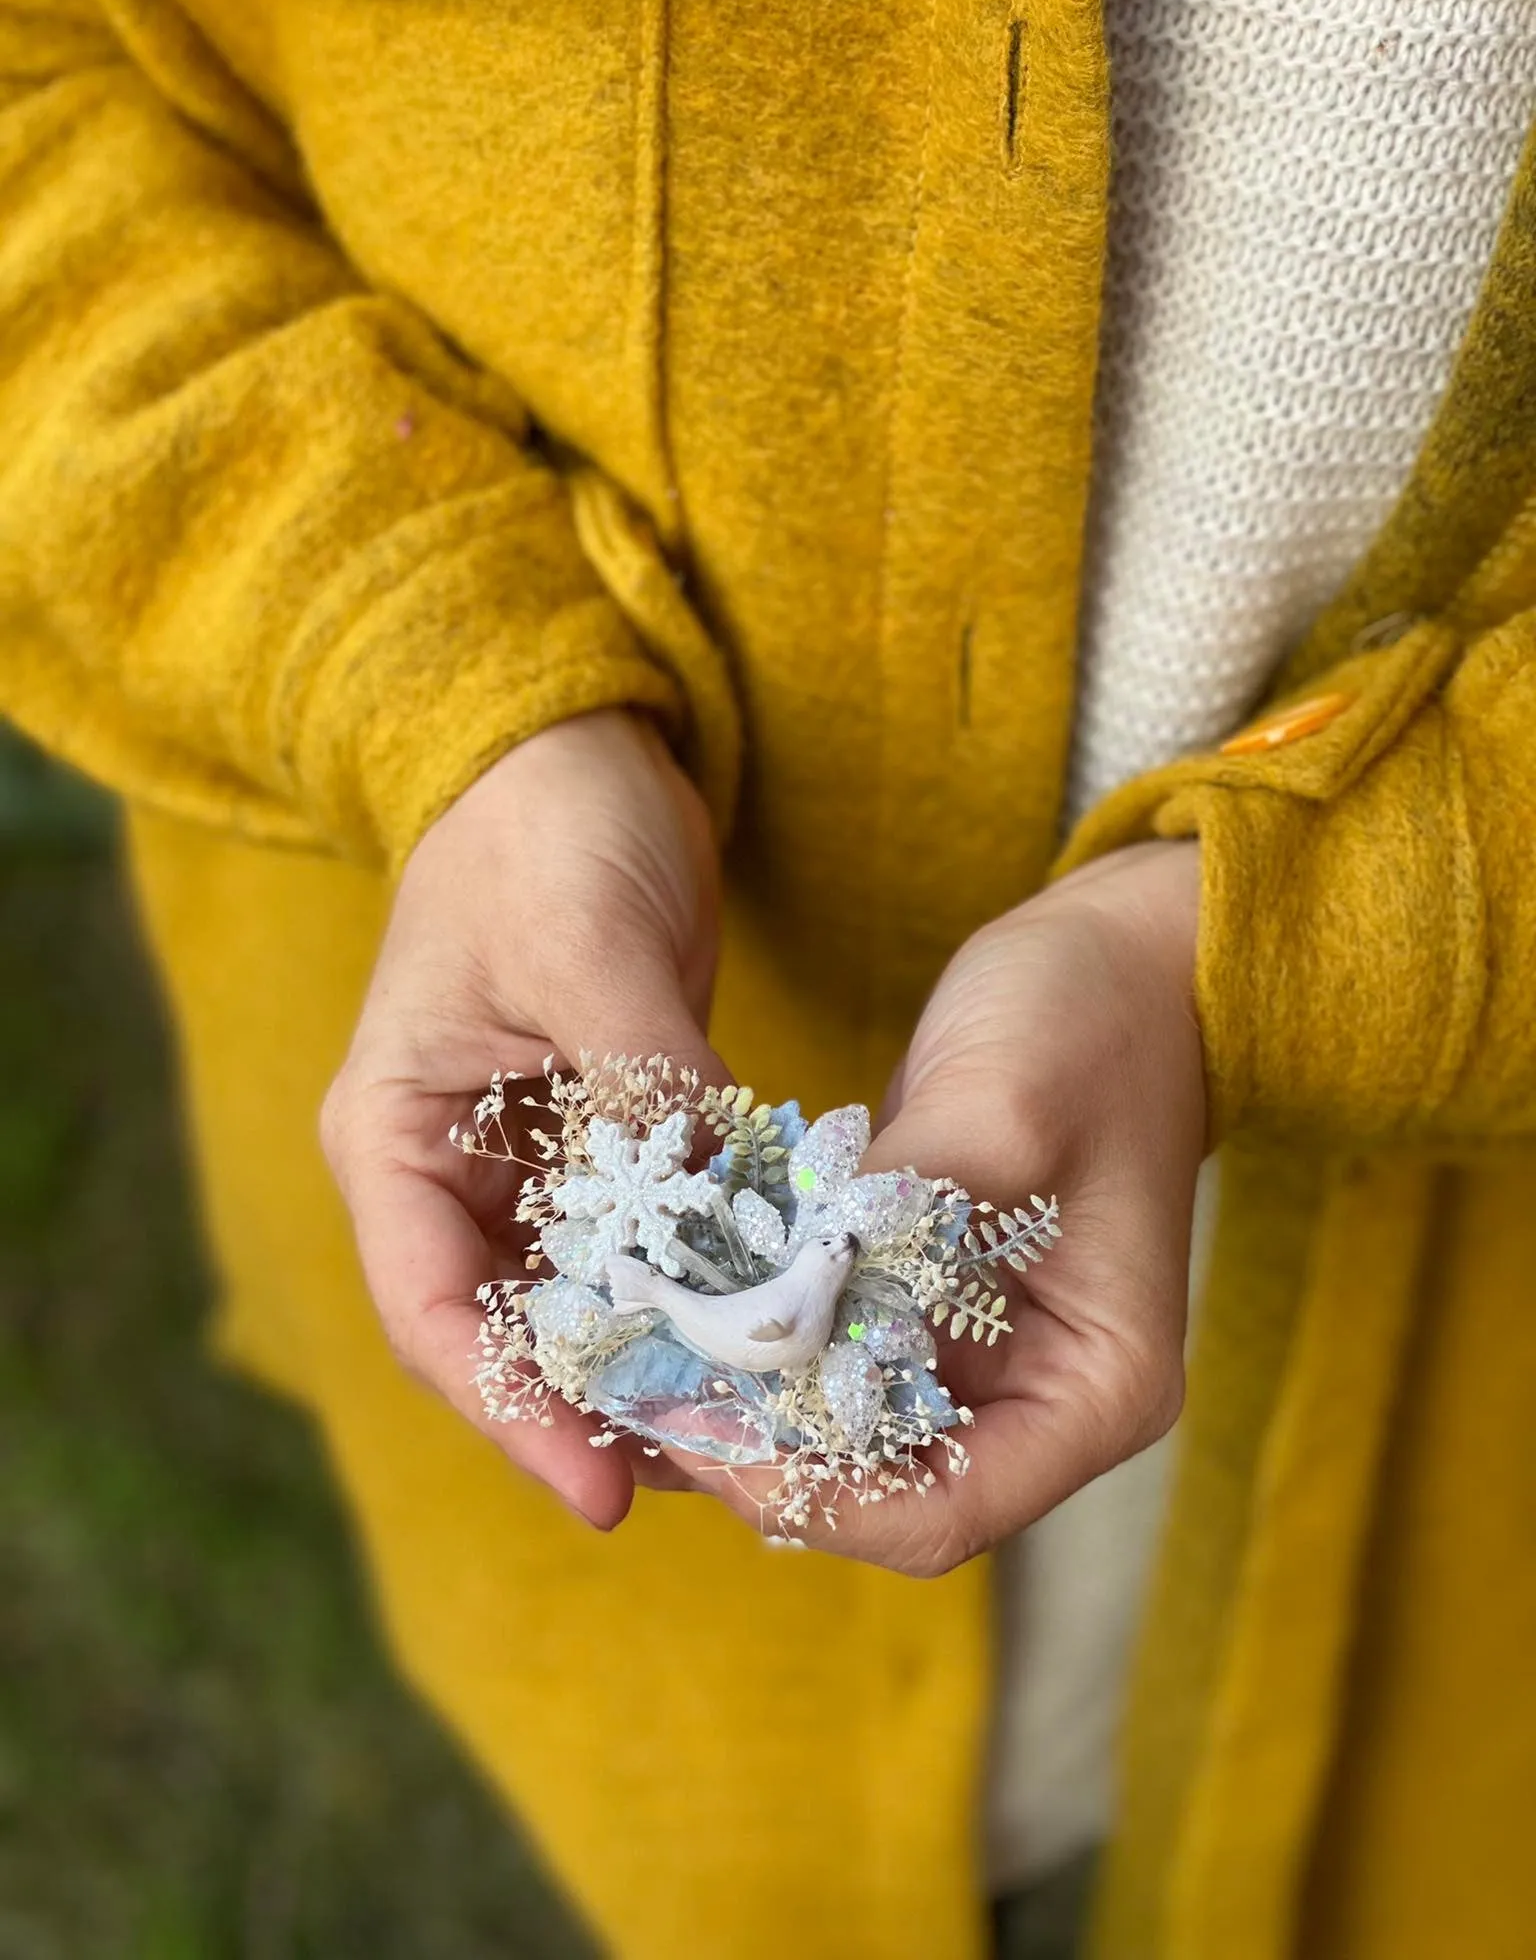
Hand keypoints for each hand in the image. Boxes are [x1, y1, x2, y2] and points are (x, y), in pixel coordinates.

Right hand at [320, 710, 725, 1530]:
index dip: (512, 1407)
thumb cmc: (547, 831)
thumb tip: (717, 1214)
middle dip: (597, 1412)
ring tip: (753, 1432)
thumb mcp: (587, 951)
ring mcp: (526, 1164)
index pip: (433, 1310)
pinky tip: (767, 1335)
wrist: (577, 754)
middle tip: (713, 1476)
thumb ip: (643, 1086)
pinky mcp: (601, 1143)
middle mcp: (449, 1171)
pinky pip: (643, 1248)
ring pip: (580, 1306)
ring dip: (654, 1366)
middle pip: (507, 1335)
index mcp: (396, 1135)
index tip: (602, 1487)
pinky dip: (695, 1293)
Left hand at [676, 840, 1206, 1573]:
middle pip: (879, 1492)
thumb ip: (888, 1220)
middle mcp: (1039, 1399)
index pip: (945, 1511)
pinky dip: (755, 1341)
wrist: (1121, 956)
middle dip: (757, 1458)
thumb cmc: (1090, 1024)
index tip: (707, 1431)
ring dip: (740, 1408)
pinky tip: (670, 1308)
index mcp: (1095, 1391)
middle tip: (638, 1396)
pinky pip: (828, 1353)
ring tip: (630, 1365)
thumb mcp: (1000, 1110)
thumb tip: (766, 1305)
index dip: (814, 1495)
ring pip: (839, 1434)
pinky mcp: (926, 1299)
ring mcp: (981, 1353)